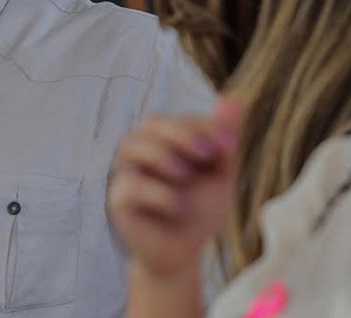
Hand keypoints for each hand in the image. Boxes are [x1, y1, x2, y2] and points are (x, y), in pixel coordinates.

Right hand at [107, 97, 242, 275]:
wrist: (185, 252)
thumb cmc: (199, 208)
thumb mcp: (218, 174)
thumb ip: (223, 138)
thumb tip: (232, 98)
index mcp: (165, 141)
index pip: (178, 118)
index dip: (202, 125)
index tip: (228, 144)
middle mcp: (142, 151)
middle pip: (150, 122)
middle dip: (180, 132)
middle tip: (207, 154)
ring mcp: (127, 173)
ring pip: (130, 144)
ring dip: (161, 154)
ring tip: (186, 174)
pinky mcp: (118, 200)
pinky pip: (128, 185)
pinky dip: (158, 192)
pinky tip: (180, 206)